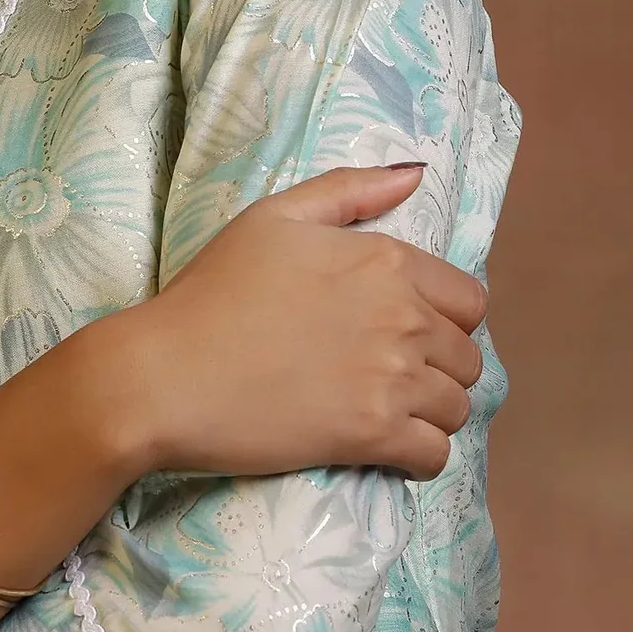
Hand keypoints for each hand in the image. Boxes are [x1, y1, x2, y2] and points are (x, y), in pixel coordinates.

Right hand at [114, 163, 487, 479]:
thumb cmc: (210, 292)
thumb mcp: (272, 217)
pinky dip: (420, 456)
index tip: (402, 334)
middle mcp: (403, 318)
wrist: (163, 375)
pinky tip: (387, 449)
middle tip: (386, 378)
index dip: (443, 319)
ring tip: (387, 414)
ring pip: (458, 408)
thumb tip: (416, 175)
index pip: (469, 300)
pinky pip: (435, 454)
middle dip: (438, 369)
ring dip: (431, 414)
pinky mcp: (372, 435)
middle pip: (468, 358)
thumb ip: (350, 190)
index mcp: (387, 262)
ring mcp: (392, 379)